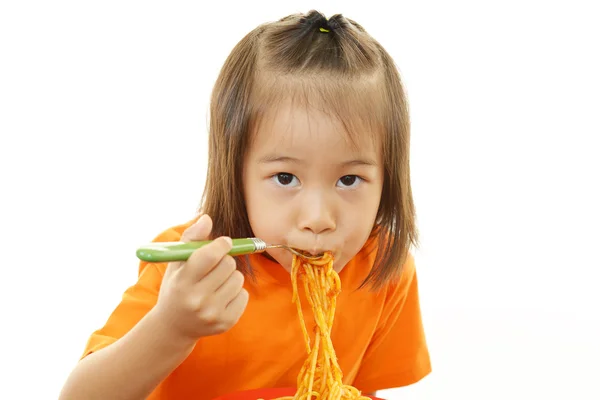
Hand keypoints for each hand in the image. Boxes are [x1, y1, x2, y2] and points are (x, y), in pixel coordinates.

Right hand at [153, 214, 248, 340]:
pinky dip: (236, 292)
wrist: (174, 326)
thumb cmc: (176, 287)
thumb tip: (207, 218)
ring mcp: (212, 313)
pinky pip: (244, 295)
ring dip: (230, 276)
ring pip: (238, 279)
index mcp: (182, 281)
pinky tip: (221, 297)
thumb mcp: (176, 263)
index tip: (223, 243)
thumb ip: (191, 238)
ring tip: (216, 283)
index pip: (210, 255)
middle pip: (228, 264)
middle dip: (225, 260)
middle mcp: (196, 299)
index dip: (221, 244)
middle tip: (215, 266)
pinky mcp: (226, 323)